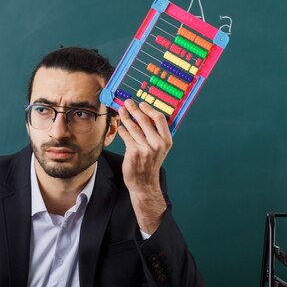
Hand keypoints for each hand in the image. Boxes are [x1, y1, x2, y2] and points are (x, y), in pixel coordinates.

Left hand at [117, 99, 171, 232]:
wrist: (144, 183)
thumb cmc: (151, 164)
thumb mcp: (159, 149)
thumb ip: (156, 133)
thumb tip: (145, 114)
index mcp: (166, 141)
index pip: (160, 119)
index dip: (149, 109)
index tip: (142, 104)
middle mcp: (157, 144)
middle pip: (144, 120)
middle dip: (134, 109)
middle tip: (127, 102)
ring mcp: (145, 148)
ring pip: (134, 127)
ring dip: (126, 117)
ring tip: (121, 111)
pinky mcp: (134, 152)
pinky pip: (126, 137)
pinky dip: (122, 130)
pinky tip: (120, 127)